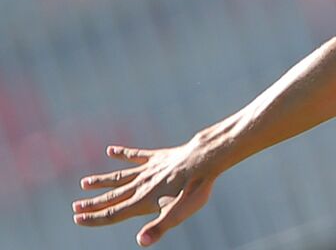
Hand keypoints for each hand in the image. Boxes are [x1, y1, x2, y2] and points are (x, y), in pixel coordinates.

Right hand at [73, 142, 220, 245]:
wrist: (205, 160)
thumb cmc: (193, 189)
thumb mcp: (178, 213)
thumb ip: (158, 228)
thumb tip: (140, 242)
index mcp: (143, 201)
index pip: (114, 213)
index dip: (95, 218)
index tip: (78, 218)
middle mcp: (141, 185)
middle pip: (113, 196)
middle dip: (94, 203)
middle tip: (75, 206)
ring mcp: (148, 170)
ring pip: (120, 176)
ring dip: (102, 181)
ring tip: (85, 182)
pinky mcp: (158, 157)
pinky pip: (136, 156)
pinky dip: (123, 154)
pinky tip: (111, 150)